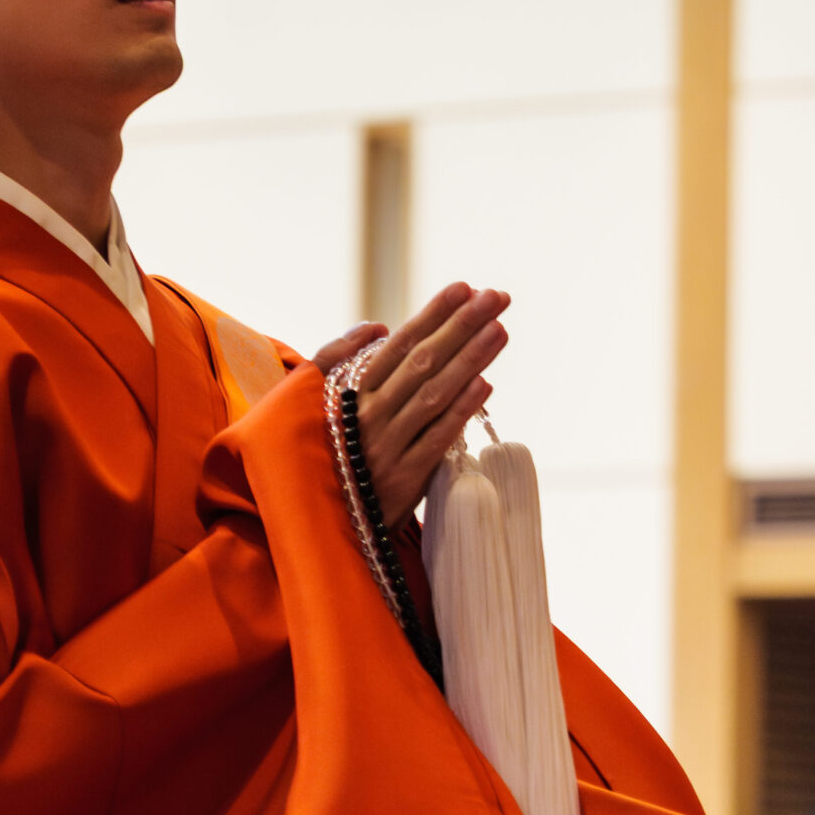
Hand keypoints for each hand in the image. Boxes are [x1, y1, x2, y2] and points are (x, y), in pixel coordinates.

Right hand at [319, 283, 509, 529]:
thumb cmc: (324, 459)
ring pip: (432, 395)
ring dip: (469, 359)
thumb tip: (376, 326)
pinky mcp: (402, 481)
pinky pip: (435, 440)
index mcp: (349, 396)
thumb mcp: (314, 408)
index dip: (432, 315)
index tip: (465, 288)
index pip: (397, 346)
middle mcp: (366, 417)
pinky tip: (485, 383)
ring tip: (500, 329)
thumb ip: (337, 363)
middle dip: (461, 326)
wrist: (320, 526)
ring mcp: (385, 448)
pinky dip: (460, 410)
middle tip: (497, 297)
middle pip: (421, 363)